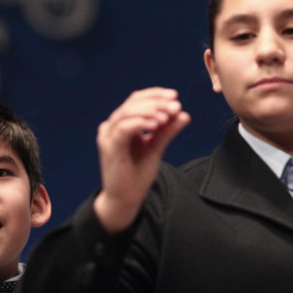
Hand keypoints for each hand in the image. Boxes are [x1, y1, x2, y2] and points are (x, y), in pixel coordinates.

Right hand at [94, 88, 189, 232]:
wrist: (125, 198)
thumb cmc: (137, 174)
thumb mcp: (156, 148)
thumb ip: (167, 131)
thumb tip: (184, 114)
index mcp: (122, 123)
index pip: (136, 100)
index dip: (155, 94)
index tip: (175, 96)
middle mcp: (112, 126)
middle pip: (133, 103)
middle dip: (156, 102)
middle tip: (175, 106)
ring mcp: (108, 135)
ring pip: (128, 112)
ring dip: (150, 111)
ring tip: (167, 116)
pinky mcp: (109, 146)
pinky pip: (124, 128)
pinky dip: (140, 122)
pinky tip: (156, 124)